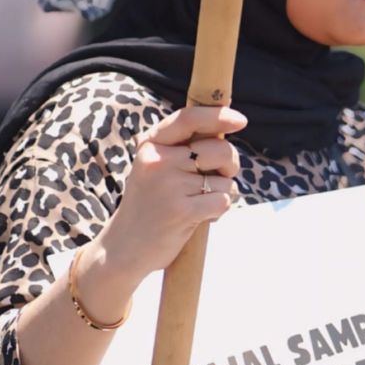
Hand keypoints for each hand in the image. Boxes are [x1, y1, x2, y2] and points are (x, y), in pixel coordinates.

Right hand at [87, 105, 245, 294]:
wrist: (124, 248)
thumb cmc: (148, 206)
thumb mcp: (154, 169)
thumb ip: (181, 150)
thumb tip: (224, 134)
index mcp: (150, 145)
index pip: (189, 119)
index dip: (218, 116)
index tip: (240, 120)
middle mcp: (159, 160)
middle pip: (218, 150)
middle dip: (229, 165)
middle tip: (216, 180)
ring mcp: (170, 185)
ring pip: (225, 180)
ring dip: (221, 194)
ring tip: (197, 205)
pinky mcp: (182, 210)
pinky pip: (223, 200)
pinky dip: (219, 211)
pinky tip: (200, 218)